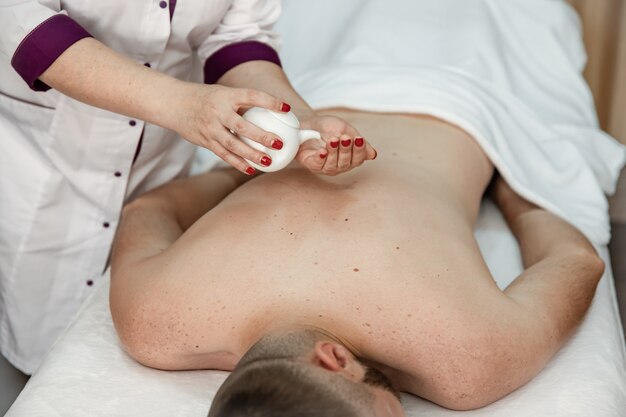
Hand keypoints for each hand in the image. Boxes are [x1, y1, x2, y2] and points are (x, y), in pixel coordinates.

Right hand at [172, 83, 290, 174]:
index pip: (251, 96)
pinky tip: (251, 169)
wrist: (174, 104)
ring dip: (251, 154)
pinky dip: (238, 163)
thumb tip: (273, 114)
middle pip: (241, 126)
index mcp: (226, 96)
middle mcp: (218, 112)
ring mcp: (210, 128)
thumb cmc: (206, 98)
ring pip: (232, 145)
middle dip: (261, 136)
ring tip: (267, 161)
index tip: (286, 108)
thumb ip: (243, 104)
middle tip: (279, 143)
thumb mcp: (224, 94)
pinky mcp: (205, 141)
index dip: (269, 102)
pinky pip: (224, 154)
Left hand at [296, 115, 376, 175]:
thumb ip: (358, 142)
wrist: (309, 123)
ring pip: (332, 165)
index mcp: (349, 158)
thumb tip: (373, 155)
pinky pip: (317, 165)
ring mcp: (324, 166)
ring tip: (333, 140)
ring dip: (334, 152)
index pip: (358, 159)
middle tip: (344, 137)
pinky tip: (323, 151)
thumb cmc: (328, 128)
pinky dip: (321, 158)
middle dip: (346, 150)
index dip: (359, 151)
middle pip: (346, 163)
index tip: (358, 139)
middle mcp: (338, 165)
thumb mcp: (346, 130)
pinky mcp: (311, 164)